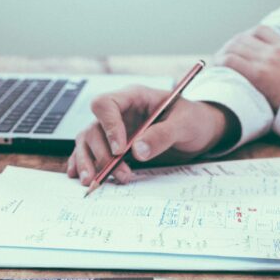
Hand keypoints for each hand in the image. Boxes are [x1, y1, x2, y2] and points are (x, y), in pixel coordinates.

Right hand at [67, 86, 234, 184]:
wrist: (200, 132)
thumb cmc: (194, 120)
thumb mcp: (185, 124)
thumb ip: (162, 135)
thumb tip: (137, 151)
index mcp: (134, 97)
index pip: (106, 104)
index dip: (108, 126)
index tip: (119, 150)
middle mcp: (119, 113)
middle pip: (94, 128)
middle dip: (102, 154)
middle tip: (119, 173)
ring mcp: (114, 130)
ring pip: (88, 142)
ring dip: (89, 162)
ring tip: (93, 182)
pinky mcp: (114, 146)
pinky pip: (91, 152)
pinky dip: (83, 163)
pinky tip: (79, 176)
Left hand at [214, 25, 279, 109]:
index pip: (260, 31)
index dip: (245, 38)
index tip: (238, 49)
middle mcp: (277, 50)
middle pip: (243, 38)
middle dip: (229, 47)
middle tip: (221, 60)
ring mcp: (267, 60)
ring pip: (234, 47)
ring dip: (222, 55)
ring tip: (216, 66)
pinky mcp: (259, 75)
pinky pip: (230, 61)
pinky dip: (219, 64)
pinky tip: (215, 72)